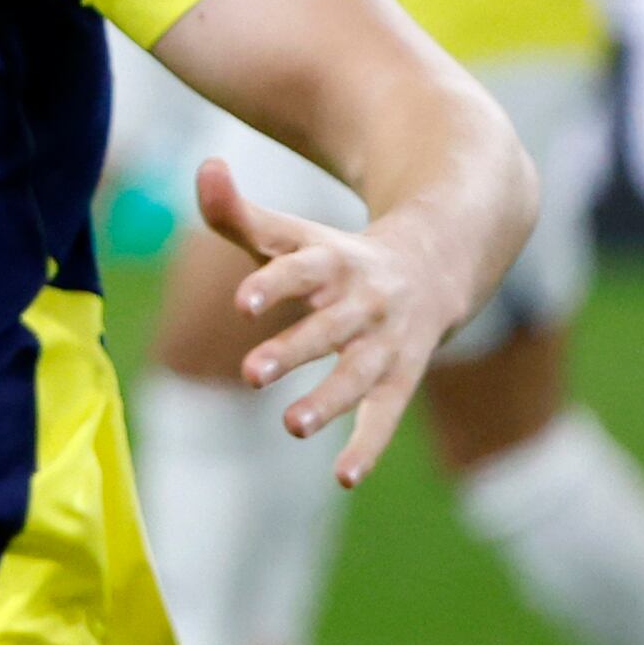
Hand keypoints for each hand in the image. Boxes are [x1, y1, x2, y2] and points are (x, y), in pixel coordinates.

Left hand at [197, 157, 457, 483]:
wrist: (440, 261)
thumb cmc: (338, 256)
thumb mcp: (293, 234)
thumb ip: (239, 211)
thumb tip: (204, 167)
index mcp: (335, 263)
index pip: (301, 269)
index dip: (273, 285)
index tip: (242, 302)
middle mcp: (365, 304)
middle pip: (329, 328)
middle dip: (293, 350)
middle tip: (249, 373)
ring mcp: (386, 343)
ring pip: (360, 375)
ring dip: (329, 402)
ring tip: (291, 426)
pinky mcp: (401, 377)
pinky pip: (386, 415)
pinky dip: (368, 446)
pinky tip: (344, 477)